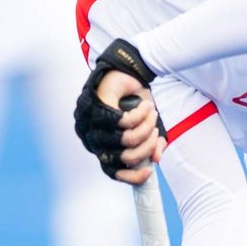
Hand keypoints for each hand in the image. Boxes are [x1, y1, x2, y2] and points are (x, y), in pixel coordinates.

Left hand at [95, 69, 166, 183]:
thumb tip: (156, 160)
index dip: (132, 176)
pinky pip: (124, 121)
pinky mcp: (95, 106)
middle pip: (124, 157)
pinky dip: (140, 115)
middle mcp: (91, 138)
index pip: (111, 170)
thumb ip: (151, 142)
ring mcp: (90, 122)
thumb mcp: (146, 124)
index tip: (150, 171)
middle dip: (147, 145)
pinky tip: (145, 106)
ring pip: (126, 140)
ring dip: (146, 128)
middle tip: (156, 129)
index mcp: (101, 146)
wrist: (125, 69)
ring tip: (153, 114)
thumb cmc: (133, 99)